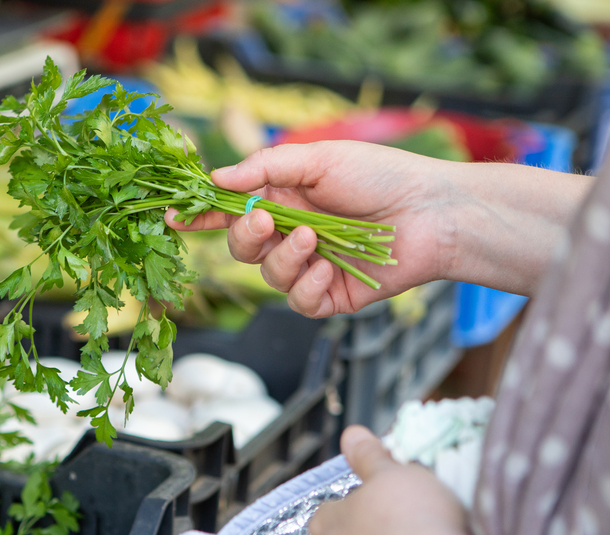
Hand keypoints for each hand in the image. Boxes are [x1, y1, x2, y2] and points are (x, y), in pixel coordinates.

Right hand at [168, 141, 453, 316]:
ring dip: (284, 258)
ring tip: (315, 239)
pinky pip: (299, 301)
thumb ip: (266, 169)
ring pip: (268, 276)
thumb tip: (217, 178)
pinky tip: (329, 267)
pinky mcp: (330, 297)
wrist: (435, 212)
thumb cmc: (382, 176)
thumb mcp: (320, 159)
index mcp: (284, 200)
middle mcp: (291, 235)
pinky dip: (307, 284)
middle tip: (265, 219)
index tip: (174, 215)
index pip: (230, 211)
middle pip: (241, 247)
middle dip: (245, 235)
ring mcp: (310, 268)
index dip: (201, 215)